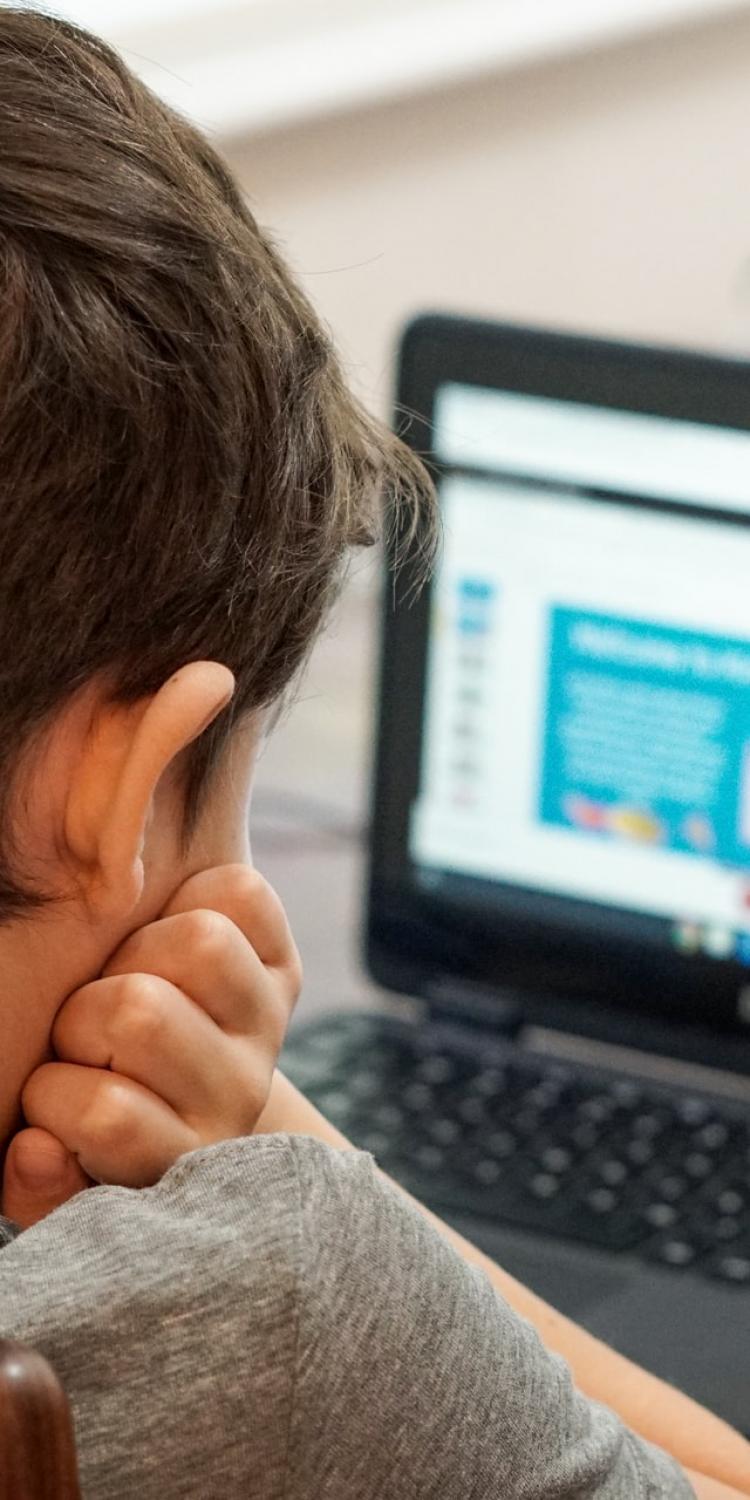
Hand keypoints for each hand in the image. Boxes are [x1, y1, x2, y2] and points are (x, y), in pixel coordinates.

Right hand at [1, 864, 301, 1229]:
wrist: (171, 1089)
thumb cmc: (93, 1120)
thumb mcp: (59, 1167)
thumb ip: (35, 1181)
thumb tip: (37, 1148)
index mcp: (176, 1156)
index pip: (107, 1116)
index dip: (54, 1094)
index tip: (52, 1096)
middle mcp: (237, 1097)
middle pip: (142, 1013)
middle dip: (86, 1013)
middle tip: (86, 1035)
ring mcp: (265, 1028)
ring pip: (200, 943)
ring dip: (137, 951)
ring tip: (122, 981)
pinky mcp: (284, 967)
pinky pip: (241, 894)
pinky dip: (195, 895)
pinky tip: (166, 939)